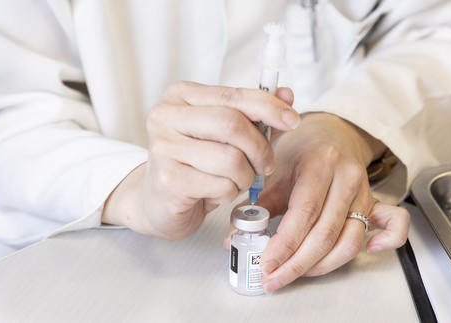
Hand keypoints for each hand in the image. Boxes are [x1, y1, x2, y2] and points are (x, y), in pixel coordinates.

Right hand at [102, 81, 299, 239]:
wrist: (157, 202)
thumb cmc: (194, 165)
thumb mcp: (224, 135)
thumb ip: (254, 115)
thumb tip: (287, 95)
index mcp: (181, 95)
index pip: (233, 95)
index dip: (269, 107)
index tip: (293, 120)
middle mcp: (166, 116)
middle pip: (232, 124)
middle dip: (260, 148)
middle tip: (266, 165)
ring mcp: (163, 148)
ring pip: (231, 159)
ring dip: (246, 176)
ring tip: (237, 180)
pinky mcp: (168, 180)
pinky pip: (221, 185)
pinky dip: (230, 192)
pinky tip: (217, 192)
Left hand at [226, 113, 409, 291]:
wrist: (330, 133)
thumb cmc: (301, 151)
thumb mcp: (275, 170)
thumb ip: (256, 204)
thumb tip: (235, 237)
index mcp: (320, 163)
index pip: (304, 212)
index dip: (285, 244)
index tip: (267, 263)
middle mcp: (347, 178)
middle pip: (326, 233)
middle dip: (297, 263)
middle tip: (274, 278)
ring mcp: (365, 192)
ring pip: (350, 240)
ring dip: (323, 266)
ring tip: (296, 273)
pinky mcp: (377, 202)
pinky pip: (395, 224)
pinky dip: (387, 241)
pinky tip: (369, 251)